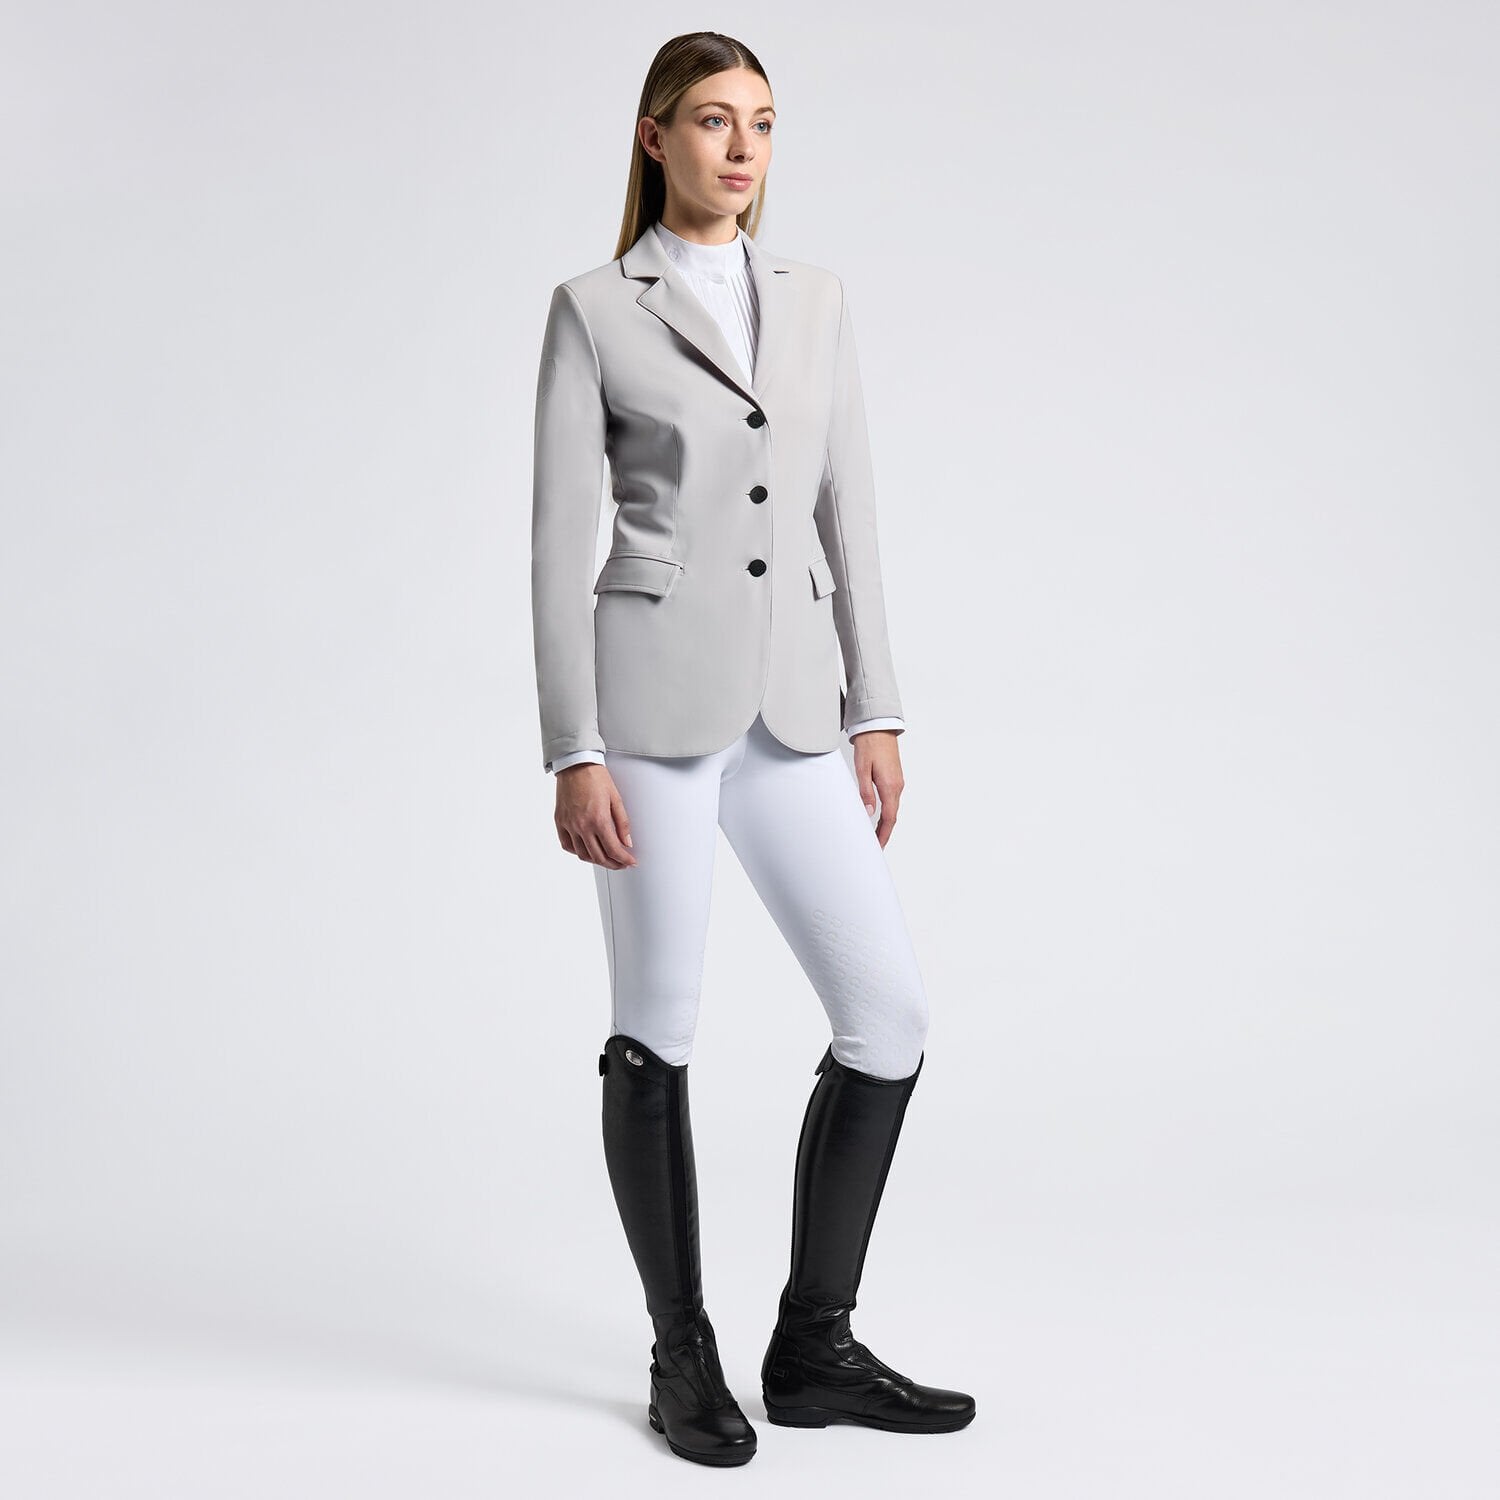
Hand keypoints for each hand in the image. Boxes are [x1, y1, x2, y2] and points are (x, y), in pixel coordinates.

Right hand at [554, 763, 637, 868]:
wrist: (576, 765)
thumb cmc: (596, 777)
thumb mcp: (616, 799)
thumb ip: (622, 823)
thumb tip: (627, 842)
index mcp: (598, 820)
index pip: (613, 850)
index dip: (624, 860)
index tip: (630, 862)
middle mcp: (582, 825)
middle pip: (598, 857)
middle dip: (613, 864)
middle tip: (621, 863)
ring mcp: (569, 825)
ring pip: (582, 854)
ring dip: (596, 860)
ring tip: (606, 858)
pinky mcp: (560, 822)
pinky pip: (567, 845)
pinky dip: (578, 852)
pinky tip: (587, 849)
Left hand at [851, 729, 902, 847]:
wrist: (879, 727)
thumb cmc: (870, 745)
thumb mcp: (862, 769)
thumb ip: (865, 792)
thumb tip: (868, 812)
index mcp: (889, 786)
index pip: (888, 818)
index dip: (883, 834)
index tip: (877, 846)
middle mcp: (897, 786)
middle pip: (892, 816)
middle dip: (884, 833)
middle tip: (874, 846)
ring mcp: (897, 782)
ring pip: (892, 809)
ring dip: (884, 824)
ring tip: (873, 836)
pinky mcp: (894, 778)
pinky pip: (891, 801)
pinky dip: (886, 813)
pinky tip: (877, 817)